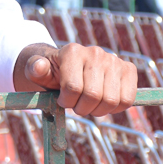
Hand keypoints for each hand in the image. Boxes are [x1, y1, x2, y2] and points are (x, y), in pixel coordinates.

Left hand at [13, 43, 136, 116]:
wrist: (68, 66)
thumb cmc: (52, 73)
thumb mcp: (37, 72)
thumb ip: (34, 69)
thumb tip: (38, 66)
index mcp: (72, 52)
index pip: (73, 88)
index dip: (66, 101)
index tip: (61, 100)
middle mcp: (95, 53)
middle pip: (93, 96)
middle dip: (82, 108)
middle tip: (76, 106)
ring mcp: (114, 60)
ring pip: (111, 100)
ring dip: (98, 111)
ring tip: (88, 104)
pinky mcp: (128, 69)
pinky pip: (127, 99)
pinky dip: (115, 109)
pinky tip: (103, 104)